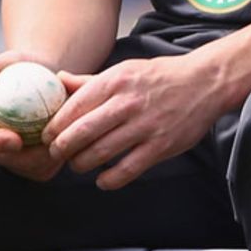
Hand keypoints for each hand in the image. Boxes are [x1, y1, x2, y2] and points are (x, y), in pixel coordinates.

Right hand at [0, 50, 66, 181]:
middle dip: (28, 157)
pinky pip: (48, 167)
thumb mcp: (12, 61)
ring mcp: (14, 159)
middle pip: (5, 159)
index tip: (15, 141)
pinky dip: (62, 154)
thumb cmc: (26, 68)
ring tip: (67, 132)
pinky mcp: (36, 166)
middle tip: (54, 140)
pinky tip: (73, 137)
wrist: (46, 81)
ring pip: (31, 167)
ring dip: (50, 154)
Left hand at [43, 53, 223, 189]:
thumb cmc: (159, 77)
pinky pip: (128, 169)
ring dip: (82, 163)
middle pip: (83, 131)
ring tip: (77, 165)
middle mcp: (128, 103)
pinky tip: (102, 180)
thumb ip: (90, 81)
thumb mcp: (124, 70)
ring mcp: (145, 126)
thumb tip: (58, 81)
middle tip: (56, 154)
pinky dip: (110, 179)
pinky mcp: (161, 146)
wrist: (204, 83)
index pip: (74, 106)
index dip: (55, 125)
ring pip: (102, 152)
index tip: (46, 136)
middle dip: (63, 147)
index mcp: (115, 81)